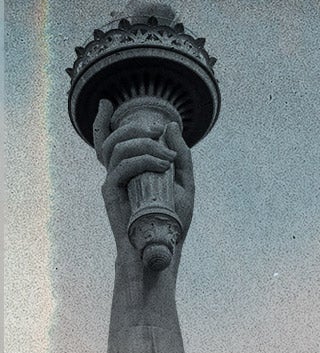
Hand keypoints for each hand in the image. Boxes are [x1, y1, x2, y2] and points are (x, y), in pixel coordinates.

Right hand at [93, 99, 194, 257]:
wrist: (163, 248)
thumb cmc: (172, 220)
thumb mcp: (183, 184)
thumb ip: (180, 157)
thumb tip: (171, 127)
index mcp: (129, 171)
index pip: (108, 141)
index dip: (102, 121)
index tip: (107, 103)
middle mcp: (117, 174)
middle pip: (112, 140)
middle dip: (134, 129)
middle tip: (157, 132)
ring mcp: (113, 183)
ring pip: (116, 150)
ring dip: (143, 145)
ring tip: (166, 155)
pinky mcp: (112, 194)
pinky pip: (120, 169)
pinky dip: (141, 161)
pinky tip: (161, 164)